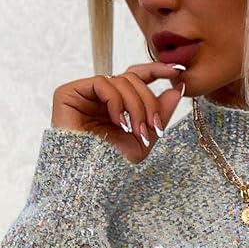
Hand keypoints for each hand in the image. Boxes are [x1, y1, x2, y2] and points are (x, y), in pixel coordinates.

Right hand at [51, 62, 186, 162]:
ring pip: (121, 80)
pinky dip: (117, 103)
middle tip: (155, 127)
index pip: (137, 76)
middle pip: (133, 78)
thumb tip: (178, 89)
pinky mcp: (70, 92)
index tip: (177, 73)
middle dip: (149, 102)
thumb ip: (160, 114)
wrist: (89, 177)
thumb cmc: (112, 163)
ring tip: (136, 132)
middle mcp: (101, 95)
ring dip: (136, 107)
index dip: (157, 70)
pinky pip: (103, 84)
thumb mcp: (144, 139)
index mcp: (117, 102)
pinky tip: (119, 123)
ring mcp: (85, 92)